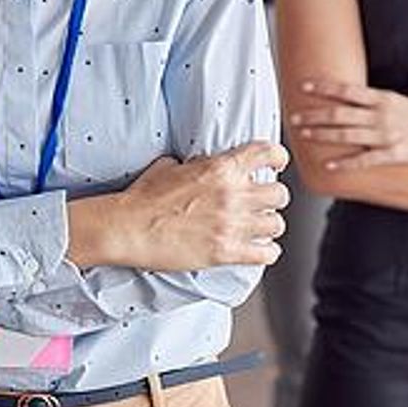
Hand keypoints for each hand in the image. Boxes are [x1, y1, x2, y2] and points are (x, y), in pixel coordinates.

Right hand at [71, 140, 288, 271]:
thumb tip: (200, 164)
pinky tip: (259, 249)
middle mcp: (232, 194)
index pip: (268, 153)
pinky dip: (267, 251)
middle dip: (272, 198)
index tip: (276, 165)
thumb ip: (196, 164)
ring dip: (269, 226)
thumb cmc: (142, 198)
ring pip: (277, 224)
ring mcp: (232, 225)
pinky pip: (267, 252)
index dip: (278, 158)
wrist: (128, 228)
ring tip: (259, 228)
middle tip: (262, 203)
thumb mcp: (169, 166)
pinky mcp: (226, 252)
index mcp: (220, 168)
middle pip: (280, 193)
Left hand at [288, 79, 407, 169]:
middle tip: (295, 116)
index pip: (346, 90)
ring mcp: (385, 135)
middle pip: (339, 113)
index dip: (323, 88)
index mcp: (383, 99)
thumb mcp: (400, 102)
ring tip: (305, 135)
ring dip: (322, 134)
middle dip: (314, 114)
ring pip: (345, 134)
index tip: (305, 86)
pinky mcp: (393, 154)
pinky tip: (330, 164)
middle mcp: (381, 115)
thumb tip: (355, 100)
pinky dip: (345, 162)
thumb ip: (376, 102)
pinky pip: (363, 159)